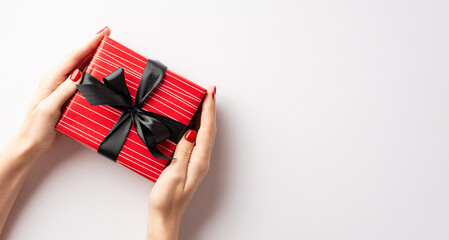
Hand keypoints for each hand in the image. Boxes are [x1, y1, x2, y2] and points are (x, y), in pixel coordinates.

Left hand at [15, 27, 110, 156]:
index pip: (73, 57)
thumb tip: (81, 74)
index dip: (89, 44)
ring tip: (108, 49)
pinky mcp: (69, 98)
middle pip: (78, 58)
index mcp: (52, 79)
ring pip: (82, 67)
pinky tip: (101, 72)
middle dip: (93, 45)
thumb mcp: (50, 107)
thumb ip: (64, 90)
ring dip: (94, 57)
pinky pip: (84, 81)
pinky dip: (94, 73)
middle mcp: (58, 81)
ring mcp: (64, 89)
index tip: (102, 34)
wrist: (31, 144)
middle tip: (108, 35)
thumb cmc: (36, 127)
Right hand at [147, 86, 216, 239]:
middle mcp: (202, 160)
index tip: (209, 92)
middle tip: (209, 91)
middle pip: (209, 128)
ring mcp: (197, 162)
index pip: (207, 129)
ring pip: (205, 133)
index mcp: (199, 161)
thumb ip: (183, 152)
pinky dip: (197, 125)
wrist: (165, 217)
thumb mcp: (173, 174)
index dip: (208, 109)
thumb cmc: (167, 200)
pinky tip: (192, 121)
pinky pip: (197, 139)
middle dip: (210, 108)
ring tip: (202, 100)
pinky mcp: (190, 164)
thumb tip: (192, 131)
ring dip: (205, 115)